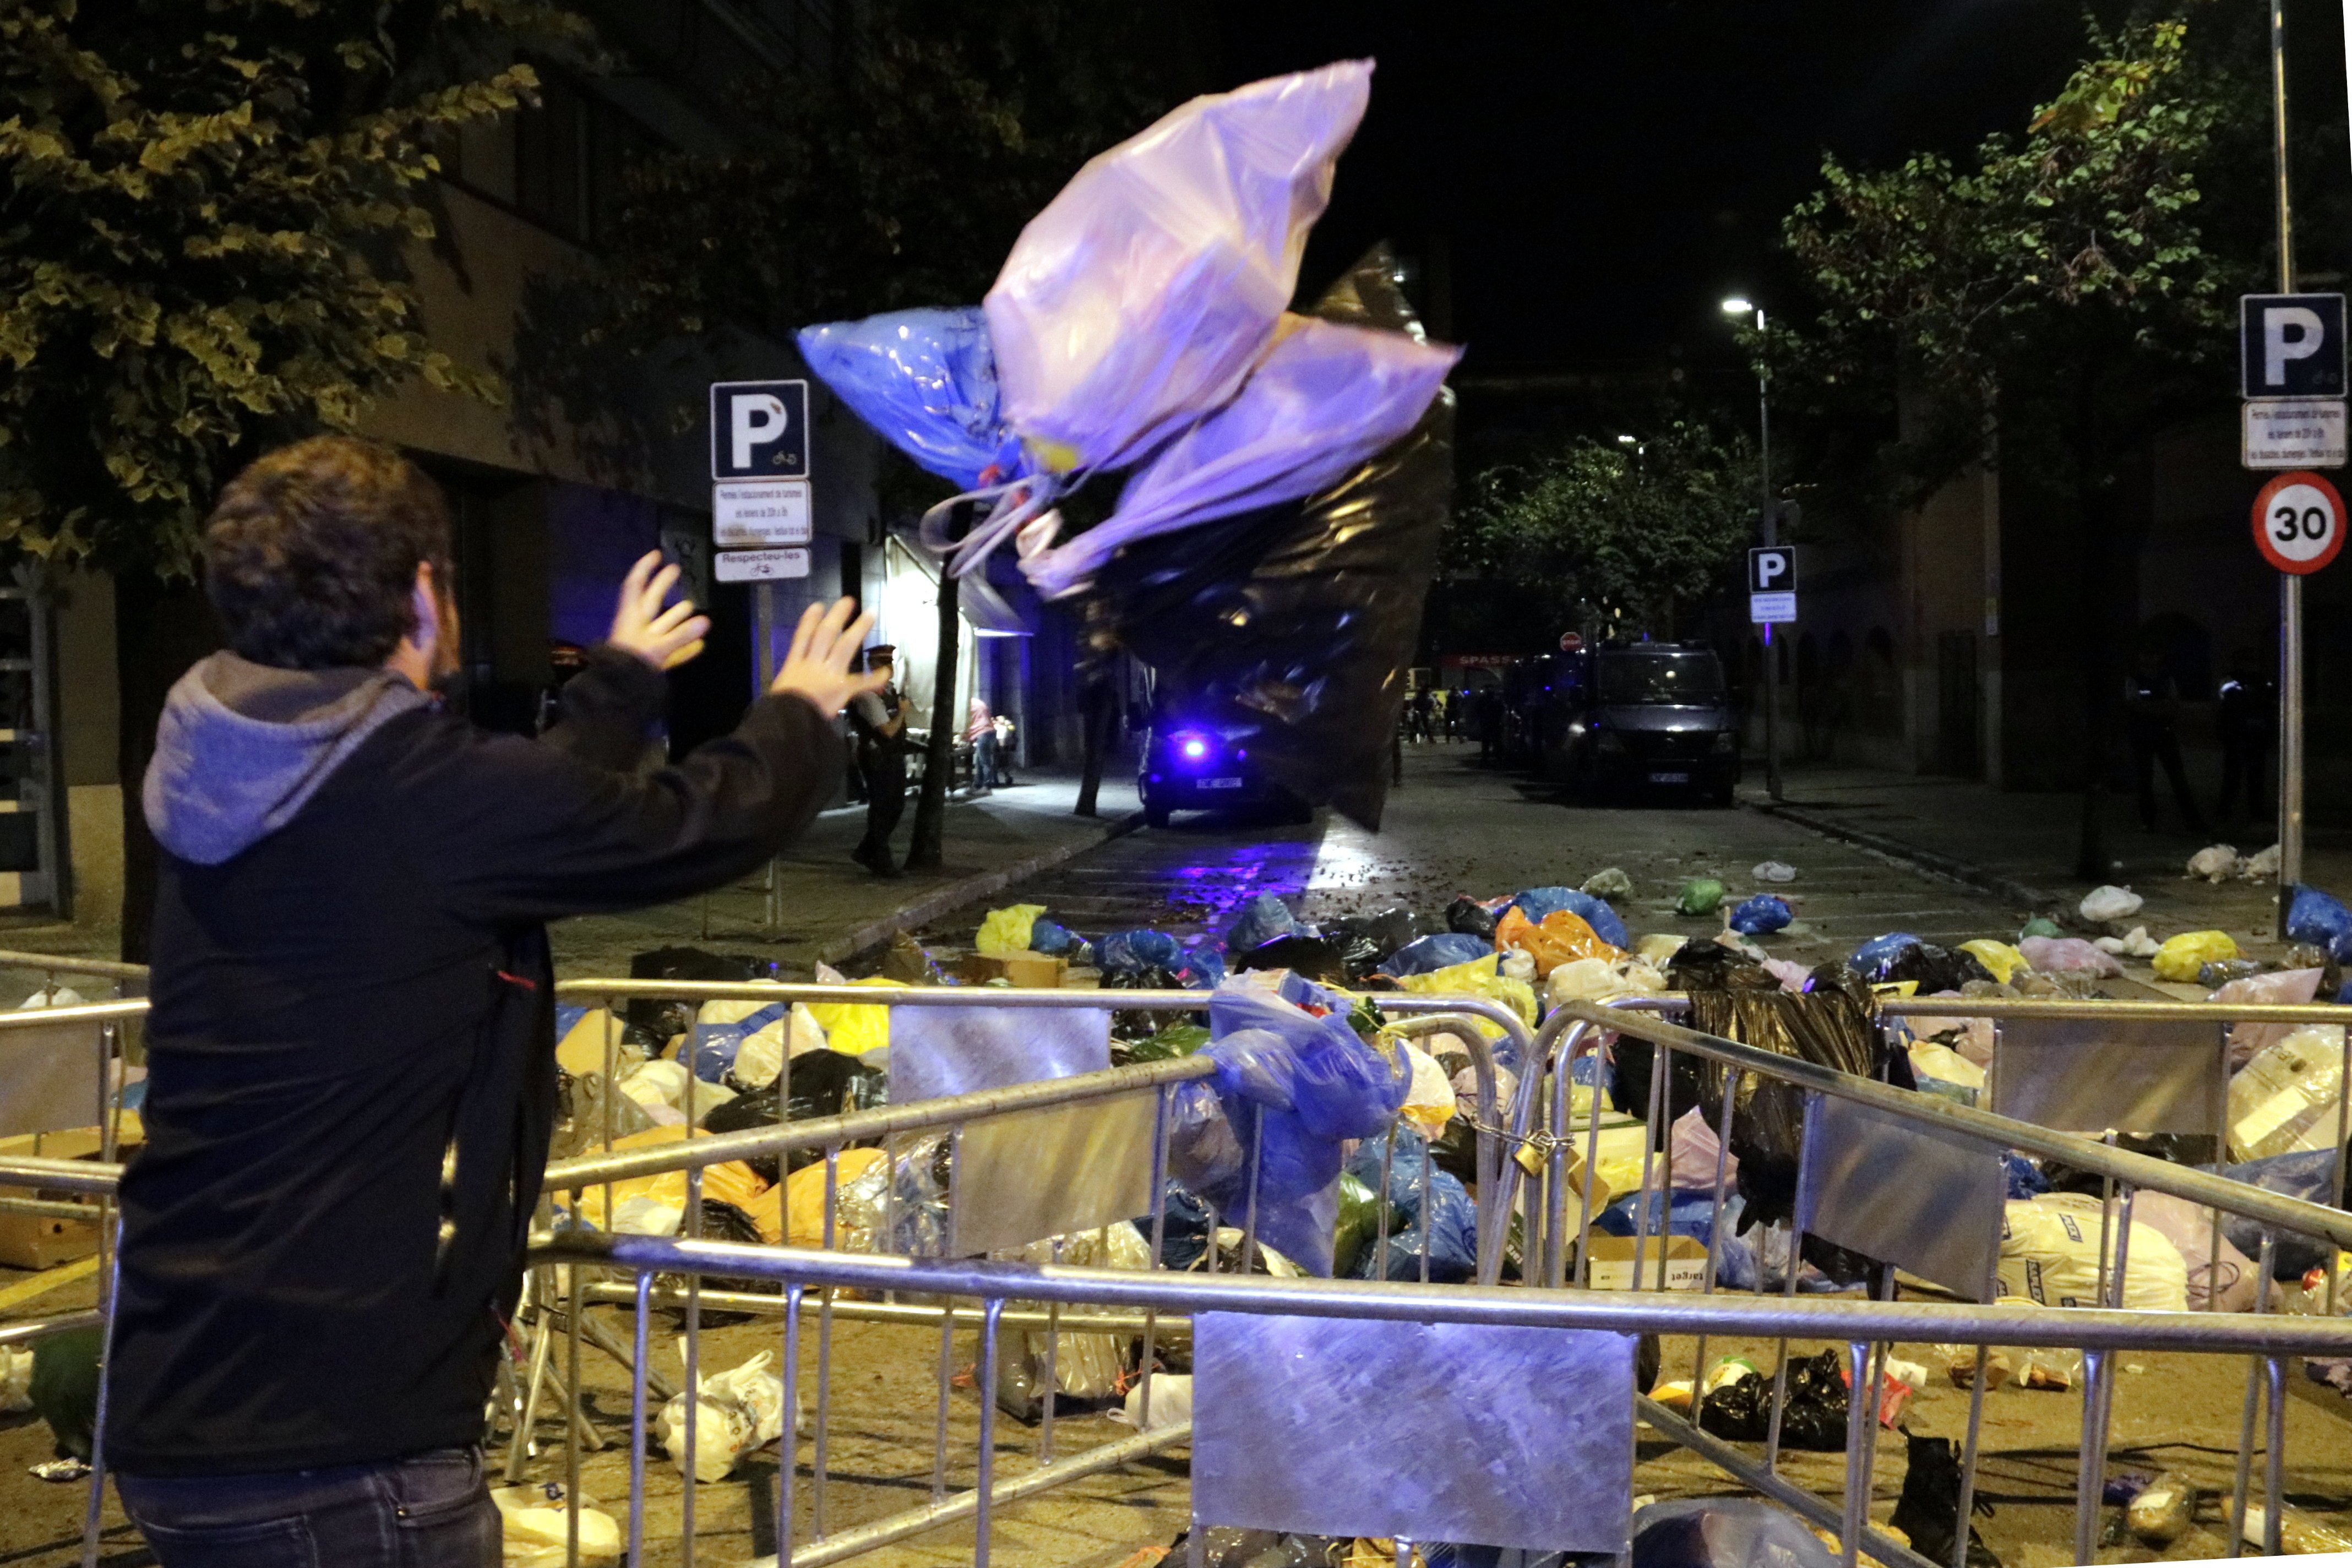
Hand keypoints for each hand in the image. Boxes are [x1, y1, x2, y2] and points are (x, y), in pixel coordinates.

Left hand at [607, 552, 709, 670]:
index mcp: (632, 616)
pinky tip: (699, 646)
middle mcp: (638, 625)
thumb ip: (681, 636)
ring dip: (677, 618)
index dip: (645, 569)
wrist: (618, 690)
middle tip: (676, 570)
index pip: (636, 586)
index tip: (656, 555)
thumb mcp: (657, 648)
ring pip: (663, 625)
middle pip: (652, 601)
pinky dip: (684, 648)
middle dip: (664, 585)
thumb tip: (706, 622)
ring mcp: (645, 642)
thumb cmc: (631, 663)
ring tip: (693, 609)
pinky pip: (670, 650)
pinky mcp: (652, 659)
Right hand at [772, 597, 885, 715]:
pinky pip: (861, 683)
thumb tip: (791, 686)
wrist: (788, 722)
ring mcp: (828, 674)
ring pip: (845, 646)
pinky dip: (874, 679)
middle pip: (826, 635)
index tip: (817, 607)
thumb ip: (789, 685)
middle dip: (837, 617)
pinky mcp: (841, 689)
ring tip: (870, 614)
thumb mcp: (780, 692)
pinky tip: (886, 672)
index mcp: (794, 666)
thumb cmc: (780, 711)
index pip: (802, 638)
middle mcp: (812, 665)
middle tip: (848, 602)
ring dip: (858, 629)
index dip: (809, 621)